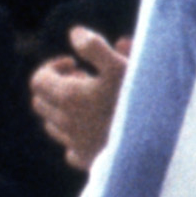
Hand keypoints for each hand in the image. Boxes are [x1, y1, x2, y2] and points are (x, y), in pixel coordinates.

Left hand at [29, 27, 130, 172]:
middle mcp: (65, 123)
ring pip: (53, 125)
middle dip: (57, 88)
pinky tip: (96, 130)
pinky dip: (76, 138)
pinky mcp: (89, 162)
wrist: (157, 145)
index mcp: (68, 97)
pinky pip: (71, 150)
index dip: (53, 67)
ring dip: (65, 111)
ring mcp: (76, 145)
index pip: (38, 80)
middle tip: (84, 80)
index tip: (76, 64)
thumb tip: (75, 34)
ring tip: (92, 102)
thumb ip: (95, 47)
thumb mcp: (120, 66)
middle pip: (41, 102)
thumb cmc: (139, 102)